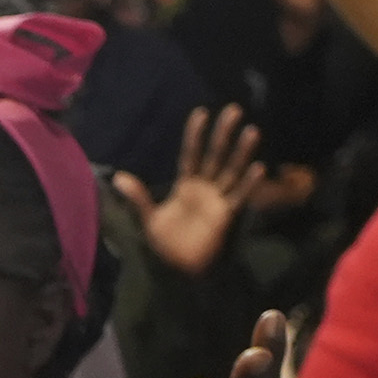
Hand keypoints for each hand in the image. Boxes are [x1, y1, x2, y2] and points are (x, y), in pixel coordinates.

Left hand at [141, 105, 268, 276]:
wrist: (178, 268)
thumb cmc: (165, 243)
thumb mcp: (149, 218)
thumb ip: (139, 197)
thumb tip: (118, 177)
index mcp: (185, 184)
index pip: (191, 153)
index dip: (195, 134)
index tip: (201, 113)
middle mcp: (204, 187)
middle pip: (215, 155)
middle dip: (224, 133)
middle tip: (234, 109)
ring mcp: (217, 199)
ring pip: (231, 170)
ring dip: (242, 152)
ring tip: (252, 131)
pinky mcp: (227, 214)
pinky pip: (240, 196)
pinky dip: (249, 183)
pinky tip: (258, 167)